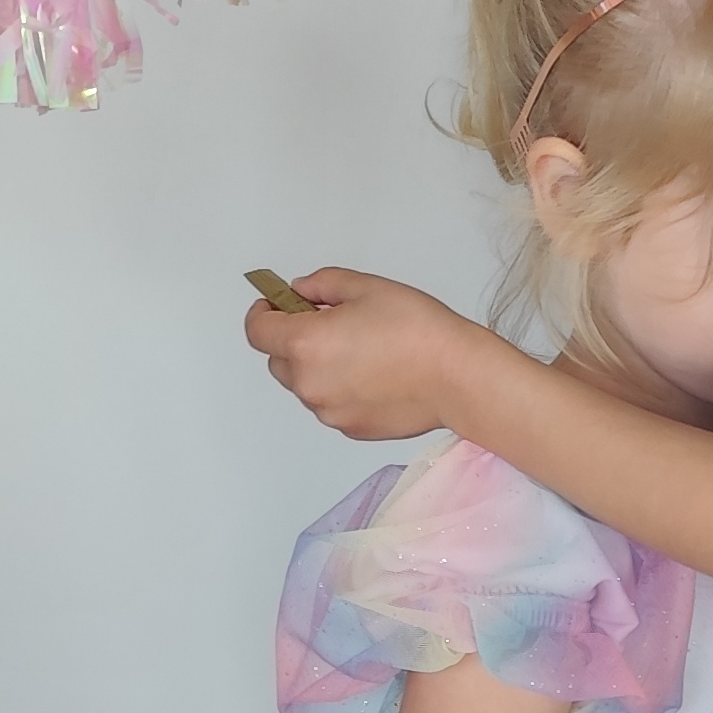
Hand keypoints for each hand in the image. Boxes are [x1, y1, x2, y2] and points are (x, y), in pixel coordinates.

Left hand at [245, 266, 467, 441]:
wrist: (456, 376)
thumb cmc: (417, 329)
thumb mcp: (366, 287)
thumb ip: (322, 285)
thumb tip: (301, 292)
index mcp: (304, 343)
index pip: (257, 331)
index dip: (264, 313)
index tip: (277, 306)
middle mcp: (308, 383)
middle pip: (277, 361)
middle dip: (293, 341)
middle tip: (328, 324)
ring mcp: (327, 411)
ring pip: (305, 385)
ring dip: (317, 367)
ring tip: (360, 352)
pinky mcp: (349, 428)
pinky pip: (330, 405)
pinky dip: (340, 390)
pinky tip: (373, 375)